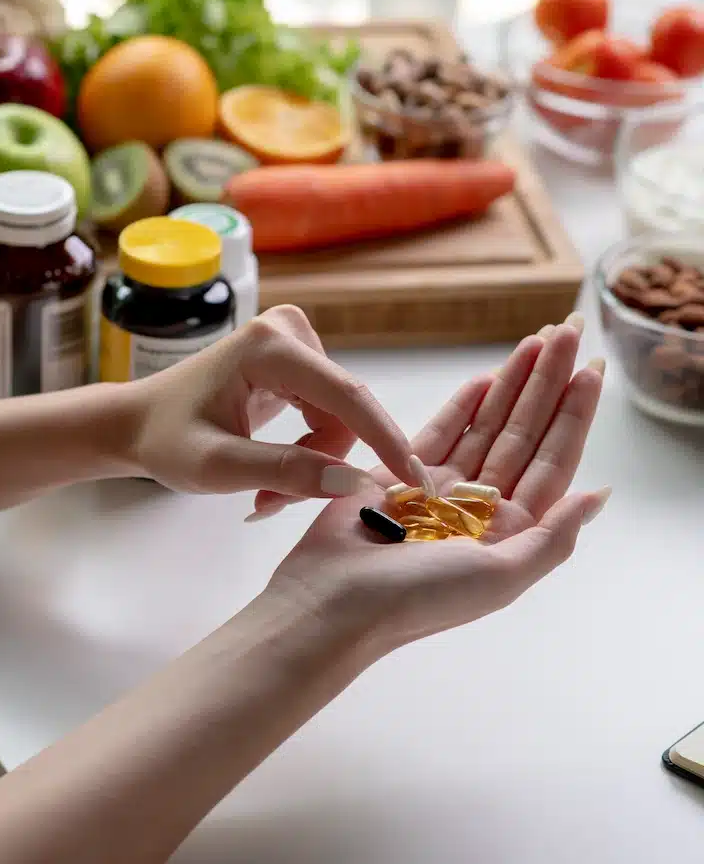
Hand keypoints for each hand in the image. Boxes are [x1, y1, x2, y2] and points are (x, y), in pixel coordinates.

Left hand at [129, 305, 412, 504]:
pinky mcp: (294, 358)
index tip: (416, 479)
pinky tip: (274, 470)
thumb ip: (286, 473)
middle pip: (342, 410)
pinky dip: (310, 448)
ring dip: (314, 461)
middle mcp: (288, 331)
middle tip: (274, 504)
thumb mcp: (219, 467)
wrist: (136, 422)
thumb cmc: (167, 440)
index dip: (384, 438)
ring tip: (266, 492)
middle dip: (323, 463)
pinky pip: (327, 411)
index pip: (346, 395)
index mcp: (269, 347)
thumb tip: (354, 482)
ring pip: (338, 416)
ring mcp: (293, 341)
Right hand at [270, 320, 606, 652]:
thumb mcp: (499, 578)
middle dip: (546, 382)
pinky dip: (463, 404)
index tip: (592, 367)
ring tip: (534, 341)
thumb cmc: (416, 598)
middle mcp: (479, 508)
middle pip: (523, 433)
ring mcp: (440, 489)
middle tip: (567, 331)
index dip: (573, 413)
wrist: (333, 602)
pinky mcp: (399, 474)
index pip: (552, 460)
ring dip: (511, 384)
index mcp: (508, 533)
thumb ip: (553, 538)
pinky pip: (440, 431)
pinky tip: (484, 378)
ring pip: (486, 425)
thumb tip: (600, 495)